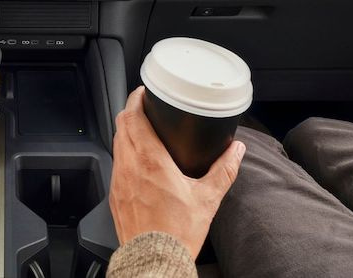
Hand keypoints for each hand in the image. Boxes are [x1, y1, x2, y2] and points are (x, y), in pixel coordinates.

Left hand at [109, 87, 244, 258]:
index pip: (134, 118)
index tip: (144, 92)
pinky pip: (115, 166)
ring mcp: (118, 182)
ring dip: (125, 132)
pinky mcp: (115, 196)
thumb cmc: (177, 233)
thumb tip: (237, 151)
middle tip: (143, 106)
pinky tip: (136, 161)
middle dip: (130, 111)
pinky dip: (123, 154)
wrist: (154, 260)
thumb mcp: (208, 198)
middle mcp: (129, 167)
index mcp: (150, 162)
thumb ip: (224, 170)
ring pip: (116, 145)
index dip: (137, 99)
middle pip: (121, 126)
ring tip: (140, 130)